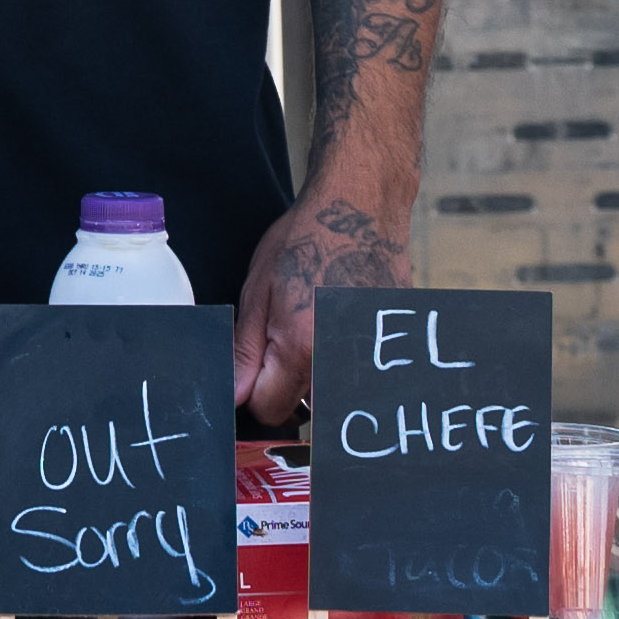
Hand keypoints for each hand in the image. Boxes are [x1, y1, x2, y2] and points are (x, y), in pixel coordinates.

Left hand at [233, 177, 410, 429]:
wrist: (363, 208)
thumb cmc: (309, 238)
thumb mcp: (258, 289)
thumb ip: (245, 350)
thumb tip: (233, 395)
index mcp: (300, 349)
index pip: (267, 409)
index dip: (252, 390)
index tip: (253, 365)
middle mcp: (338, 363)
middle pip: (301, 410)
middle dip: (284, 387)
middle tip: (282, 341)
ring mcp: (368, 358)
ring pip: (328, 396)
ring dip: (314, 378)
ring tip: (312, 330)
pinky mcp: (386, 348)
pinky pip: (353, 373)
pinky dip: (340, 360)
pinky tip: (337, 325)